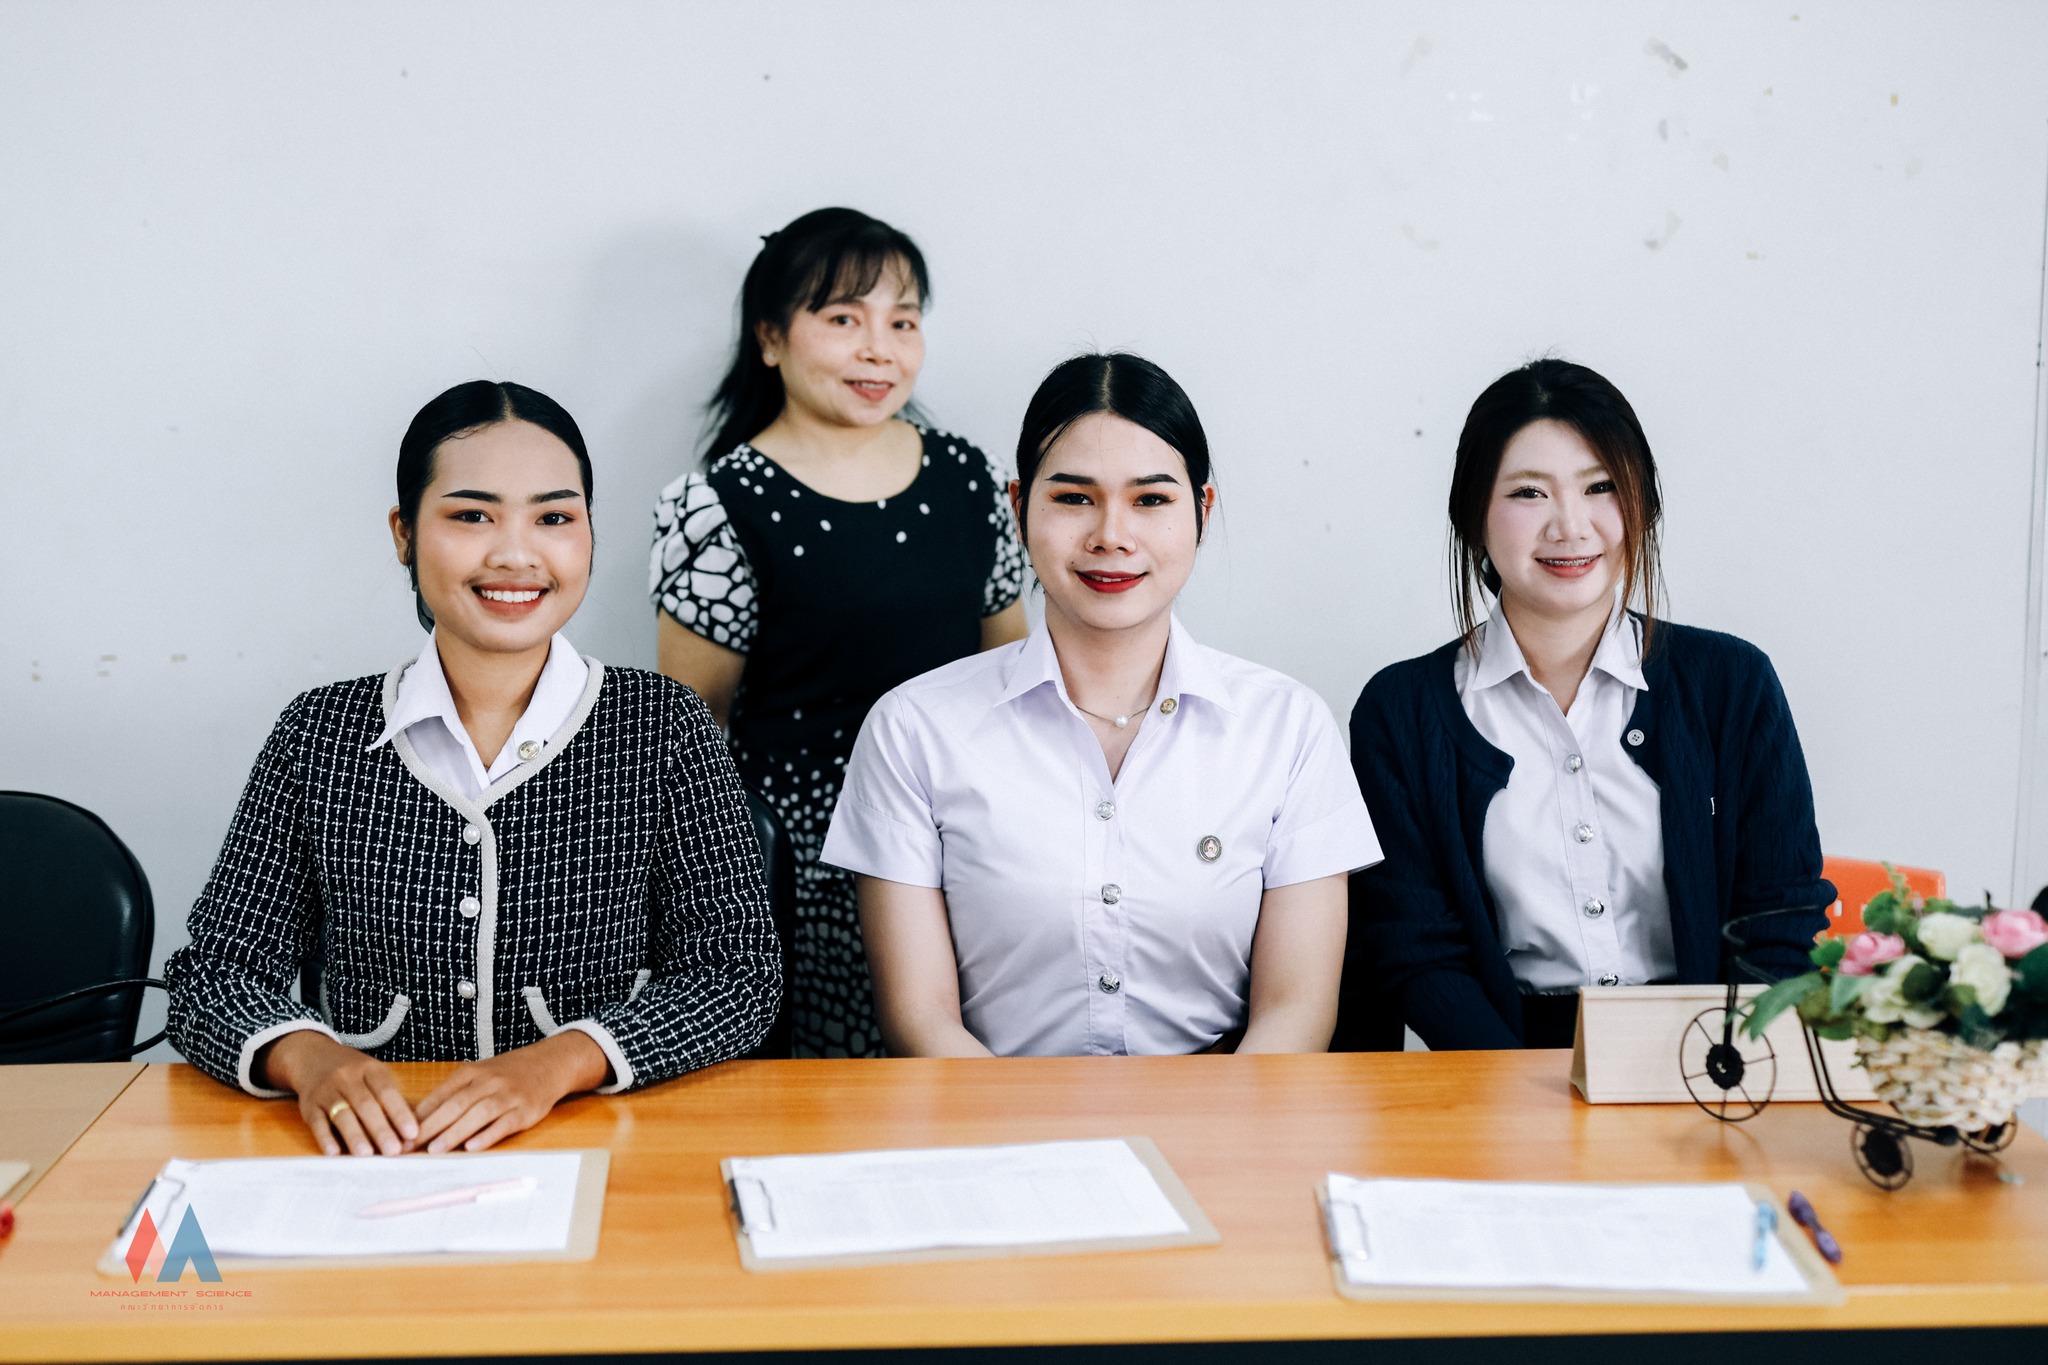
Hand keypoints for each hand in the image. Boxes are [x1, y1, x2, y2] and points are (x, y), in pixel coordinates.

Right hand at [264, 1030, 419, 1156]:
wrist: (312, 1056)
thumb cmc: (353, 1073)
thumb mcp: (374, 1074)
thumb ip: (392, 1098)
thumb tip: (415, 1127)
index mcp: (370, 1069)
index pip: (387, 1091)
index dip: (400, 1113)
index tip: (412, 1133)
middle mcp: (347, 1077)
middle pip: (365, 1105)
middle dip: (380, 1129)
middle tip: (393, 1151)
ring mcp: (326, 1091)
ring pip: (342, 1115)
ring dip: (355, 1136)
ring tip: (367, 1155)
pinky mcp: (309, 1106)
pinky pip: (317, 1123)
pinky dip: (325, 1138)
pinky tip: (334, 1153)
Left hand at [413, 1031, 608, 1152]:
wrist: (548, 1064)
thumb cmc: (506, 1074)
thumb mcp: (478, 1074)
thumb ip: (453, 1094)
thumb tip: (420, 1120)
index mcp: (471, 1073)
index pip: (440, 1096)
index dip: (419, 1117)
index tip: (400, 1135)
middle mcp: (488, 1082)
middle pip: (455, 1105)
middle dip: (430, 1127)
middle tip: (410, 1147)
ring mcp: (507, 1096)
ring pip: (477, 1115)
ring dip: (455, 1133)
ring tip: (435, 1150)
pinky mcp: (524, 1110)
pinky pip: (503, 1124)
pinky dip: (487, 1136)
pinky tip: (473, 1147)